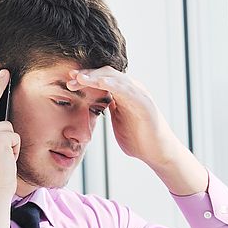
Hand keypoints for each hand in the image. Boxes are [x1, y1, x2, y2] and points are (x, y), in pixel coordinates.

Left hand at [66, 66, 180, 166]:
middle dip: (87, 75)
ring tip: (80, 77)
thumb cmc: (139, 139)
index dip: (85, 79)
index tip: (68, 82)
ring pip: (115, 78)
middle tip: (70, 77)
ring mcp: (139, 95)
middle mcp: (131, 90)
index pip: (101, 79)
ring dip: (96, 77)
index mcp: (123, 94)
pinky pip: (128, 90)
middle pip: (106, 74)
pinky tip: (102, 82)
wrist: (159, 153)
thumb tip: (93, 106)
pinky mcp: (144, 103)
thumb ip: (109, 109)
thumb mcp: (118, 120)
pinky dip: (114, 84)